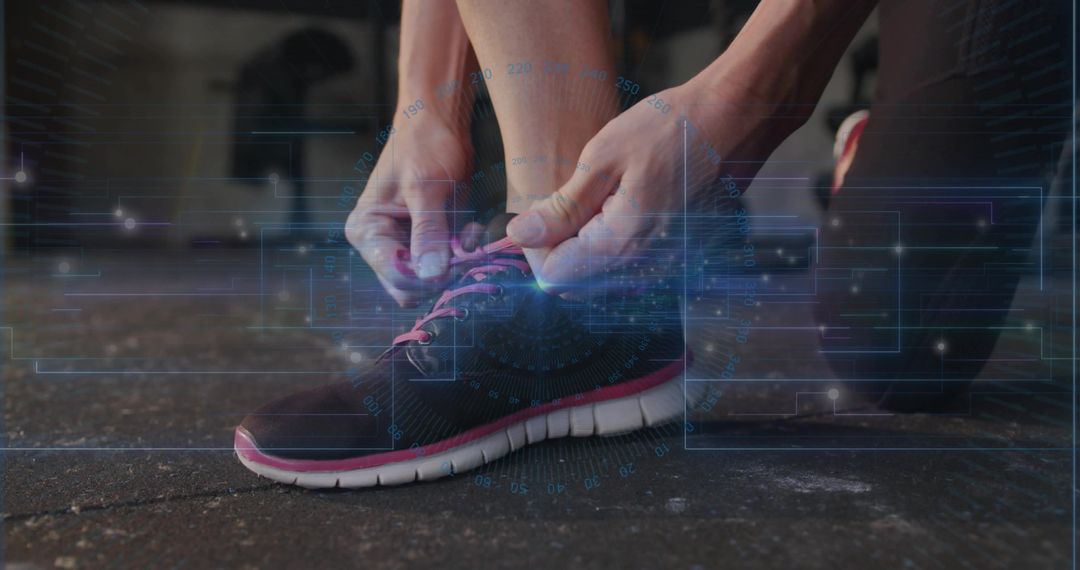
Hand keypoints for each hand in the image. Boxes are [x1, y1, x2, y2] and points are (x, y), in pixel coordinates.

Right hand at [346, 116, 472, 306]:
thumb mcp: (427, 187)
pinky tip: (469, 231)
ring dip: (455, 263)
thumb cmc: (425, 144)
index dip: (428, 275)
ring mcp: (403, 243)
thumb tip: (430, 274)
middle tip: (467, 248)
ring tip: (467, 234)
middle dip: (442, 272)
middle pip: (411, 285)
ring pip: (430, 279)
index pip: (396, 276)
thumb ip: (428, 232)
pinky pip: (444, 265)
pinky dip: (461, 254)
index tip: (457, 259)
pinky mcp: (426, 241)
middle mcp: (380, 243)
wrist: (439, 121)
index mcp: (367, 230)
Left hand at [506, 72, 799, 292]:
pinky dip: (615, 242)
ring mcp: (667, 266)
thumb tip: (517, 237)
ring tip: (599, 196)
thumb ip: (560, 208)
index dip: (537, 244)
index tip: (541, 209)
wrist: (737, 119)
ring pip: (603, 276)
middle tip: (567, 199)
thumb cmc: (672, 128)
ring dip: (587, 244)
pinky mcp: (681, 256)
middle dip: (560, 247)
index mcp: (621, 246)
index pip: (553, 275)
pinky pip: (631, 265)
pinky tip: (622, 203)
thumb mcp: (603, 158)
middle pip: (577, 282)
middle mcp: (646, 268)